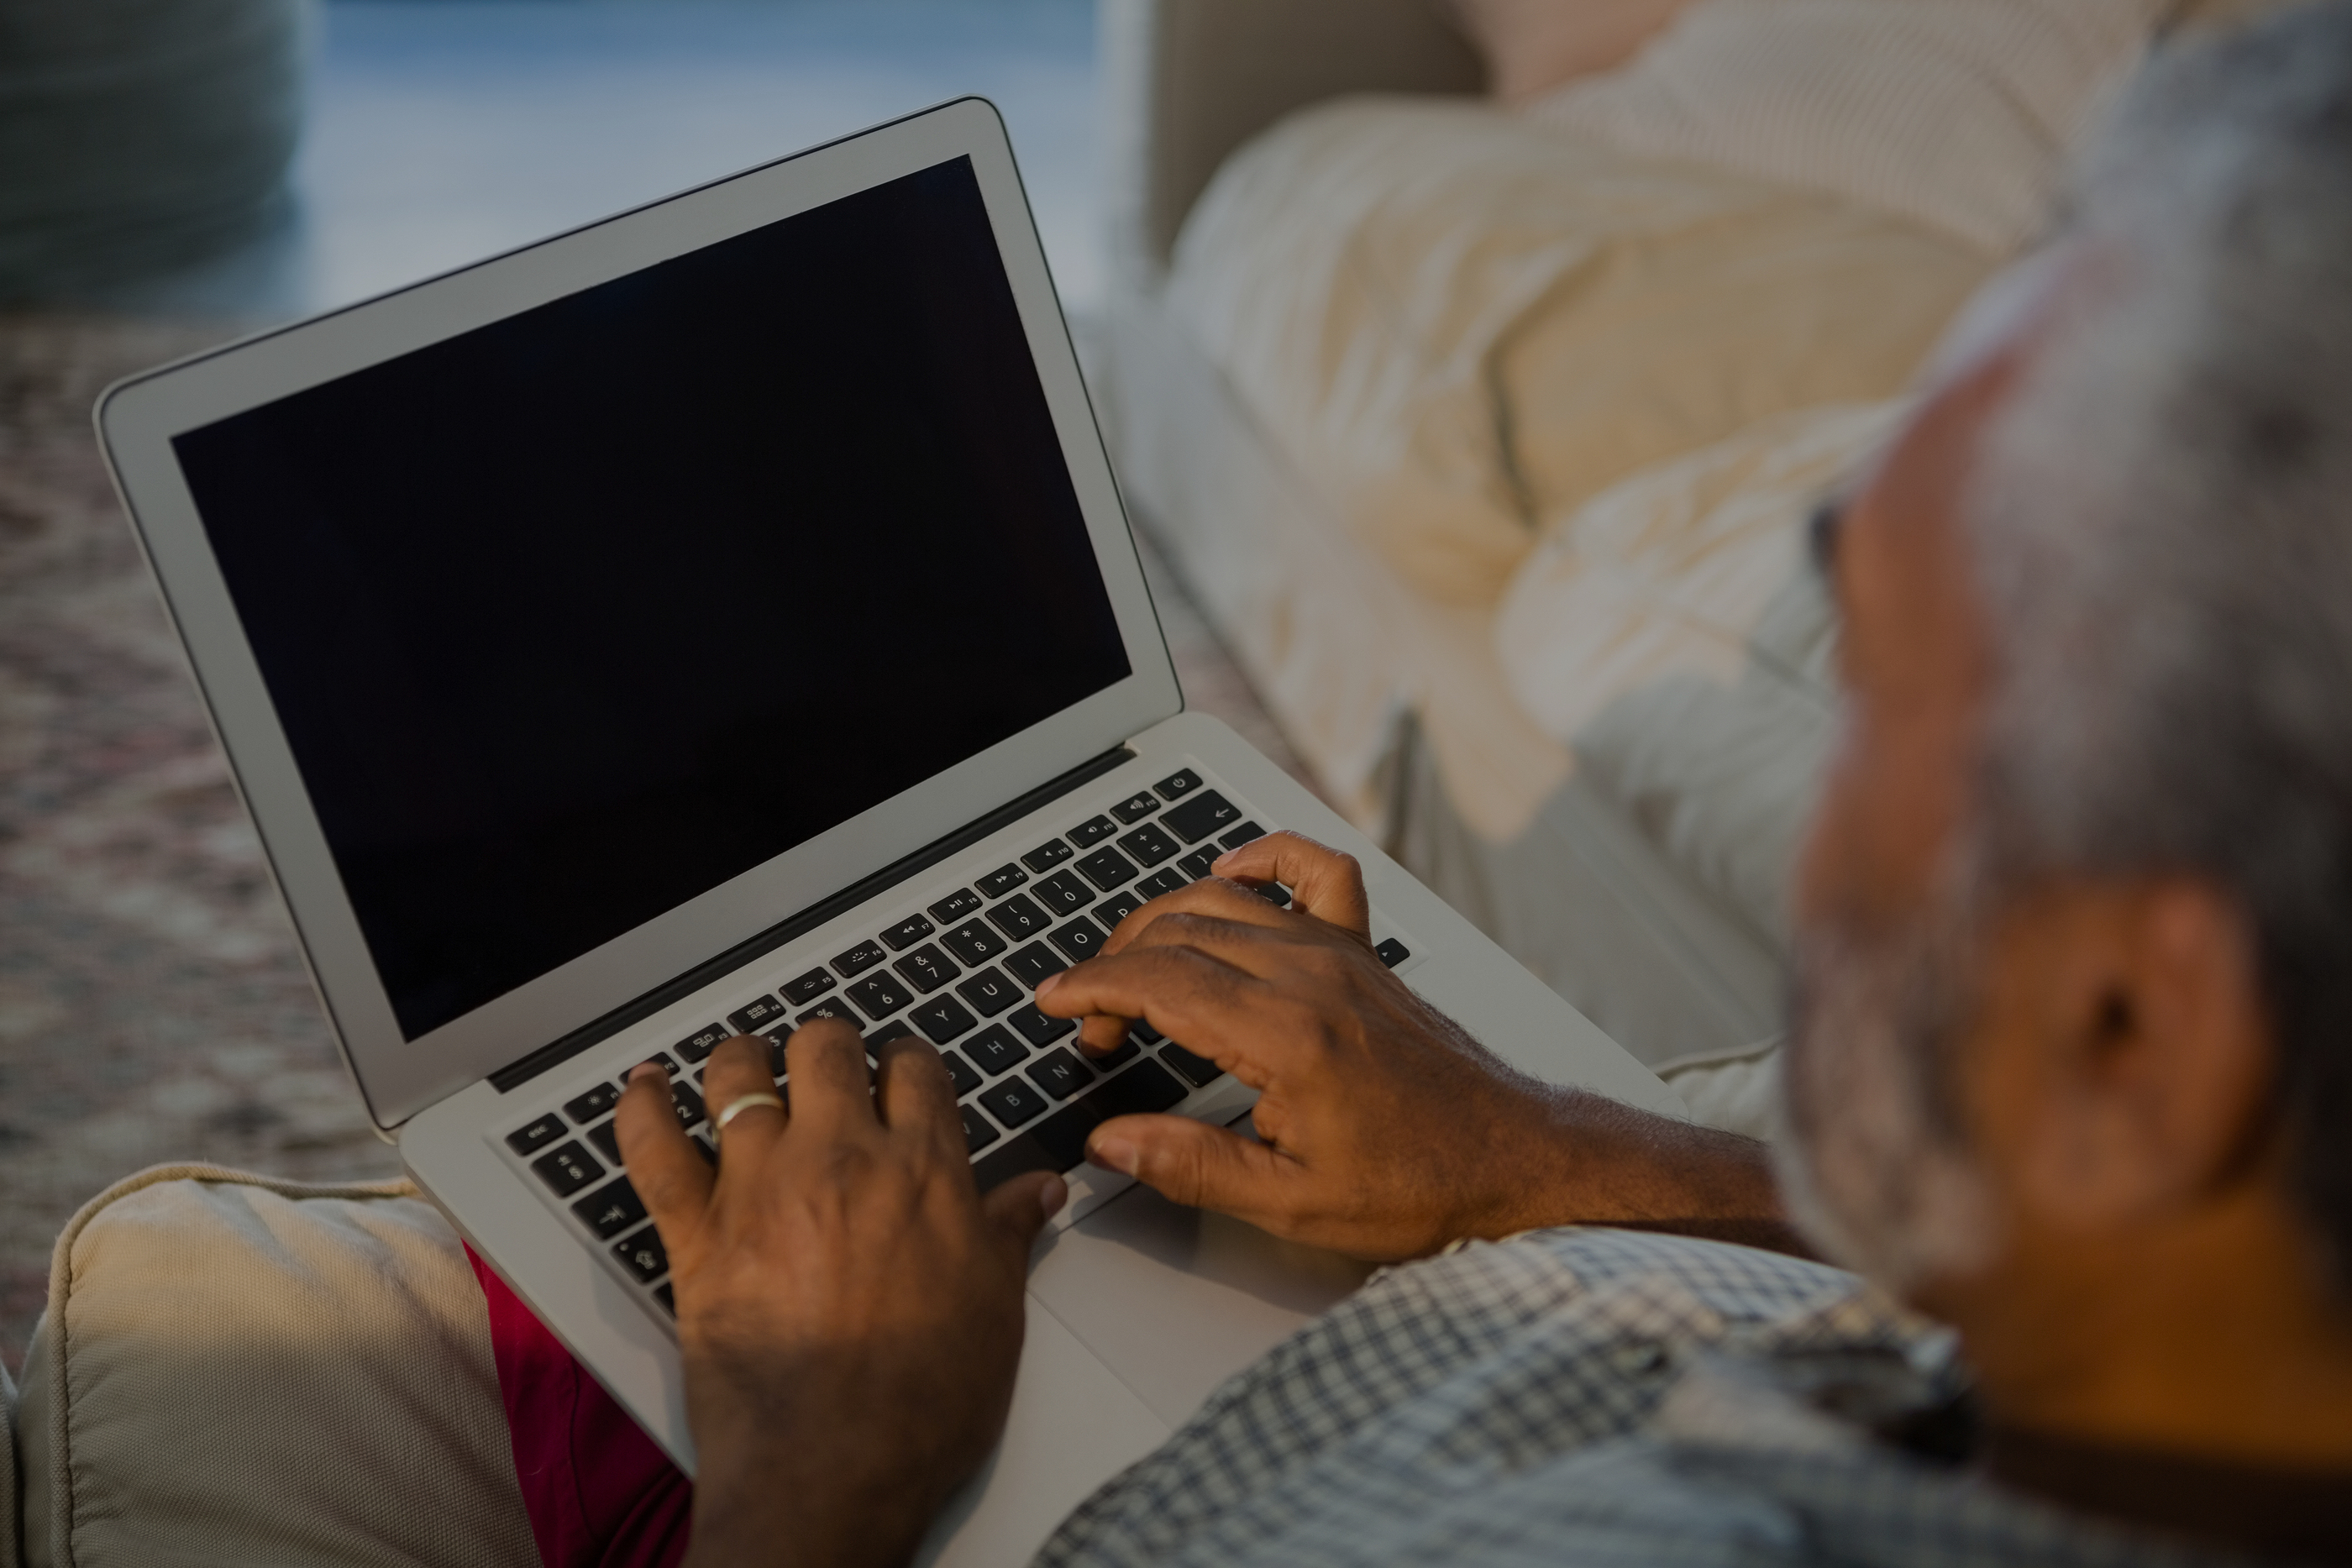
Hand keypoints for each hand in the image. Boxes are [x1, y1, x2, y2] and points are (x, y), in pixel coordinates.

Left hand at [616, 1024, 1064, 1567]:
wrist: (832, 1469)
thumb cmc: (918, 1405)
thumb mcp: (995, 1310)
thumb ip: (1007, 1233)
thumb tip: (1038, 1192)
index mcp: (924, 1170)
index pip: (917, 1068)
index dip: (907, 1062)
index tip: (901, 1074)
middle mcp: (841, 1159)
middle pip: (826, 1049)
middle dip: (827, 1047)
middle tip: (827, 1066)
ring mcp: (761, 1188)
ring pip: (738, 1076)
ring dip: (741, 1060)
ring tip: (745, 1064)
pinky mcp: (696, 1233)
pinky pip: (654, 1149)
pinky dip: (641, 1110)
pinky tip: (644, 1090)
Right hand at [1033, 831, 1784, 1260]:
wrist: (1516, 1159)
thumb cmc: (1422, 1185)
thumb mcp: (1294, 1205)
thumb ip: (1193, 1168)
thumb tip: (1114, 1143)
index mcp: (1287, 1036)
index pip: (1160, 980)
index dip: (1091, 988)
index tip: (1052, 1003)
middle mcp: (1312, 975)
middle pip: (1178, 932)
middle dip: (1114, 971)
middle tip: (1093, 1030)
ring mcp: (1341, 952)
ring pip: (1224, 902)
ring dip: (1162, 925)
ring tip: (1132, 975)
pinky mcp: (1364, 952)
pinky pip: (1313, 872)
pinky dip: (1263, 859)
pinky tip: (1230, 876)